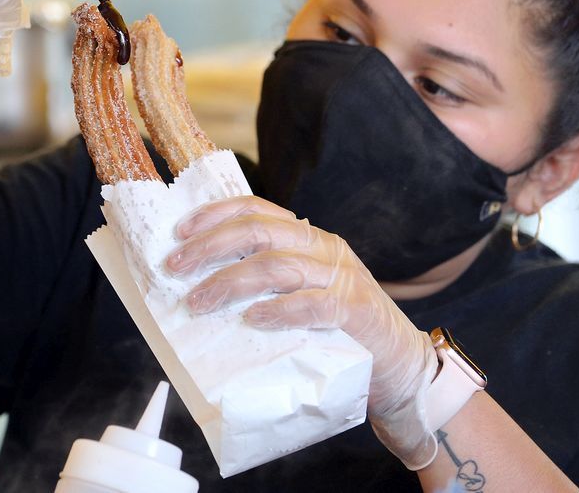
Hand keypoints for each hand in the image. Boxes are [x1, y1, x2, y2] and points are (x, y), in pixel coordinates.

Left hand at [166, 196, 440, 469]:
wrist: (402, 368)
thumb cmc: (341, 333)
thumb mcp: (301, 296)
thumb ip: (265, 285)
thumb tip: (200, 289)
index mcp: (308, 239)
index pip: (257, 209)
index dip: (216, 215)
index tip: (180, 232)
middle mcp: (324, 249)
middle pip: (259, 231)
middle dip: (211, 246)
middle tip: (176, 267)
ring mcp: (341, 278)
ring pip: (278, 265)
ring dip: (231, 281)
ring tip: (199, 300)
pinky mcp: (355, 311)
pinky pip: (312, 304)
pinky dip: (279, 310)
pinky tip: (252, 319)